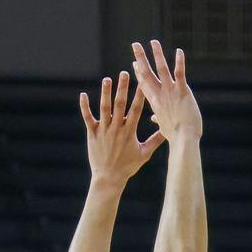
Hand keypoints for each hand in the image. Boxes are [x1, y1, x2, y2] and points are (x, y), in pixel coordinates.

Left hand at [79, 69, 164, 186]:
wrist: (109, 178)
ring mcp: (103, 131)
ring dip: (105, 93)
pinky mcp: (92, 134)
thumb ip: (155, 141)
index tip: (142, 82)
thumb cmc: (128, 167)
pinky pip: (87, 118)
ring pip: (104, 108)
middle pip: (120, 105)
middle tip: (124, 73)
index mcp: (129, 132)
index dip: (139, 95)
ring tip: (107, 79)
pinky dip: (85, 107)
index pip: (136, 110)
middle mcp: (116, 129)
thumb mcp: (144, 154)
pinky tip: (83, 95)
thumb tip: (168, 132)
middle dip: (123, 88)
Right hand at [129, 39, 201, 143]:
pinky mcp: (182, 92)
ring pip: (161, 69)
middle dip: (141, 58)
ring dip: (157, 54)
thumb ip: (159, 120)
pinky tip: (179, 51)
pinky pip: (180, 74)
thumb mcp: (164, 128)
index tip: (134, 63)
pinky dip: (179, 62)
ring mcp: (170, 92)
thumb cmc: (176, 137)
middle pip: (147, 73)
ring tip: (153, 41)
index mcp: (155, 103)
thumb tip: (154, 119)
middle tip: (135, 45)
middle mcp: (160, 95)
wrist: (184, 141)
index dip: (139, 73)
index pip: (144, 84)